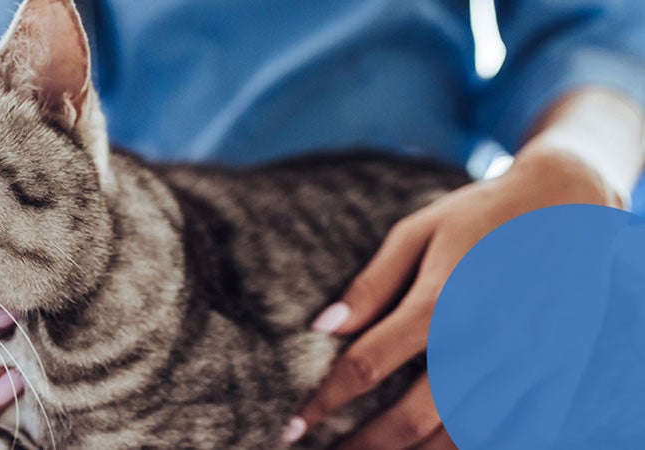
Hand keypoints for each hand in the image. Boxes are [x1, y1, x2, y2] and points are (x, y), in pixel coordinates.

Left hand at [282, 146, 622, 448]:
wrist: (570, 201)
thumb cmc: (480, 213)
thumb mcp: (417, 232)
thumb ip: (370, 285)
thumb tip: (321, 328)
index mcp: (443, 302)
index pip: (367, 367)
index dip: (324, 400)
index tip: (293, 423)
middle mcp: (487, 341)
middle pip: (410, 418)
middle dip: (360, 443)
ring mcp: (528, 365)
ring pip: (459, 439)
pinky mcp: (559, 376)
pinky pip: (518, 436)